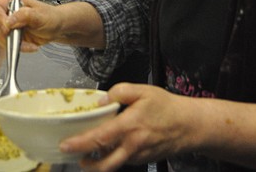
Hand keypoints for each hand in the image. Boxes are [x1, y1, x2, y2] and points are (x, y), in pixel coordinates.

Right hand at [0, 0, 60, 51]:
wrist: (57, 28)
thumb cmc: (51, 17)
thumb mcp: (40, 15)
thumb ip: (24, 16)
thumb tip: (9, 21)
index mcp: (13, 2)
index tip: (7, 28)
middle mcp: (9, 13)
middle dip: (6, 35)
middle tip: (18, 40)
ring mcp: (10, 25)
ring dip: (12, 44)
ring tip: (28, 45)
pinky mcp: (12, 36)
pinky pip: (7, 44)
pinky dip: (17, 48)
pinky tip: (29, 46)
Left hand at [60, 83, 189, 169]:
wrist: (190, 126)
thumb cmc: (166, 107)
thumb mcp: (143, 91)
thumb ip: (119, 92)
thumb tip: (101, 101)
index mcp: (130, 126)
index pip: (100, 138)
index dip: (81, 143)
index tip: (65, 145)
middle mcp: (133, 145)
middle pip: (105, 163)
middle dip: (86, 163)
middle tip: (72, 156)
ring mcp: (138, 156)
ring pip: (113, 164)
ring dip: (98, 162)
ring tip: (86, 155)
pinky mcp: (143, 160)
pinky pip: (123, 161)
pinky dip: (112, 157)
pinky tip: (107, 149)